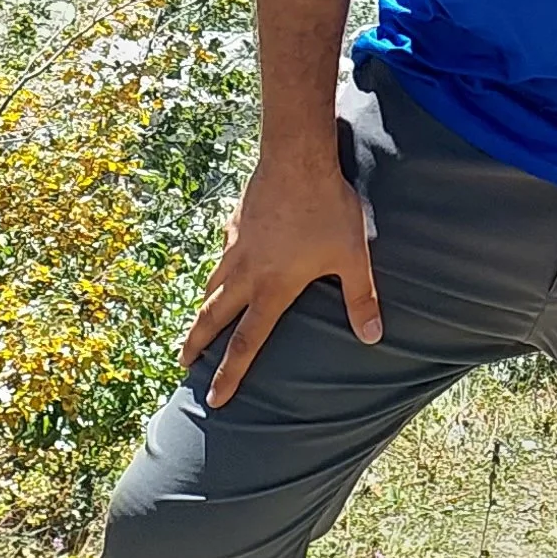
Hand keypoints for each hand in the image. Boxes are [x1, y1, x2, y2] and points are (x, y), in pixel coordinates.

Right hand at [180, 148, 382, 404]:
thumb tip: (373, 336)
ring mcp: (236, 246)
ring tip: (200, 322)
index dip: (229, 374)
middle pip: (212, 317)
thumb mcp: (352, 257)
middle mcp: (246, 273)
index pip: (246, 343)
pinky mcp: (235, 223)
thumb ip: (360, 298)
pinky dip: (219, 271)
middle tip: (183, 364)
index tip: (214, 399)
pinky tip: (227, 267)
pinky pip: (222, 256)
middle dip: (196, 344)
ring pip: (212, 285)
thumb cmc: (327, 209)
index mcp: (272, 289)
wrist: (297, 158)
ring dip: (204, 309)